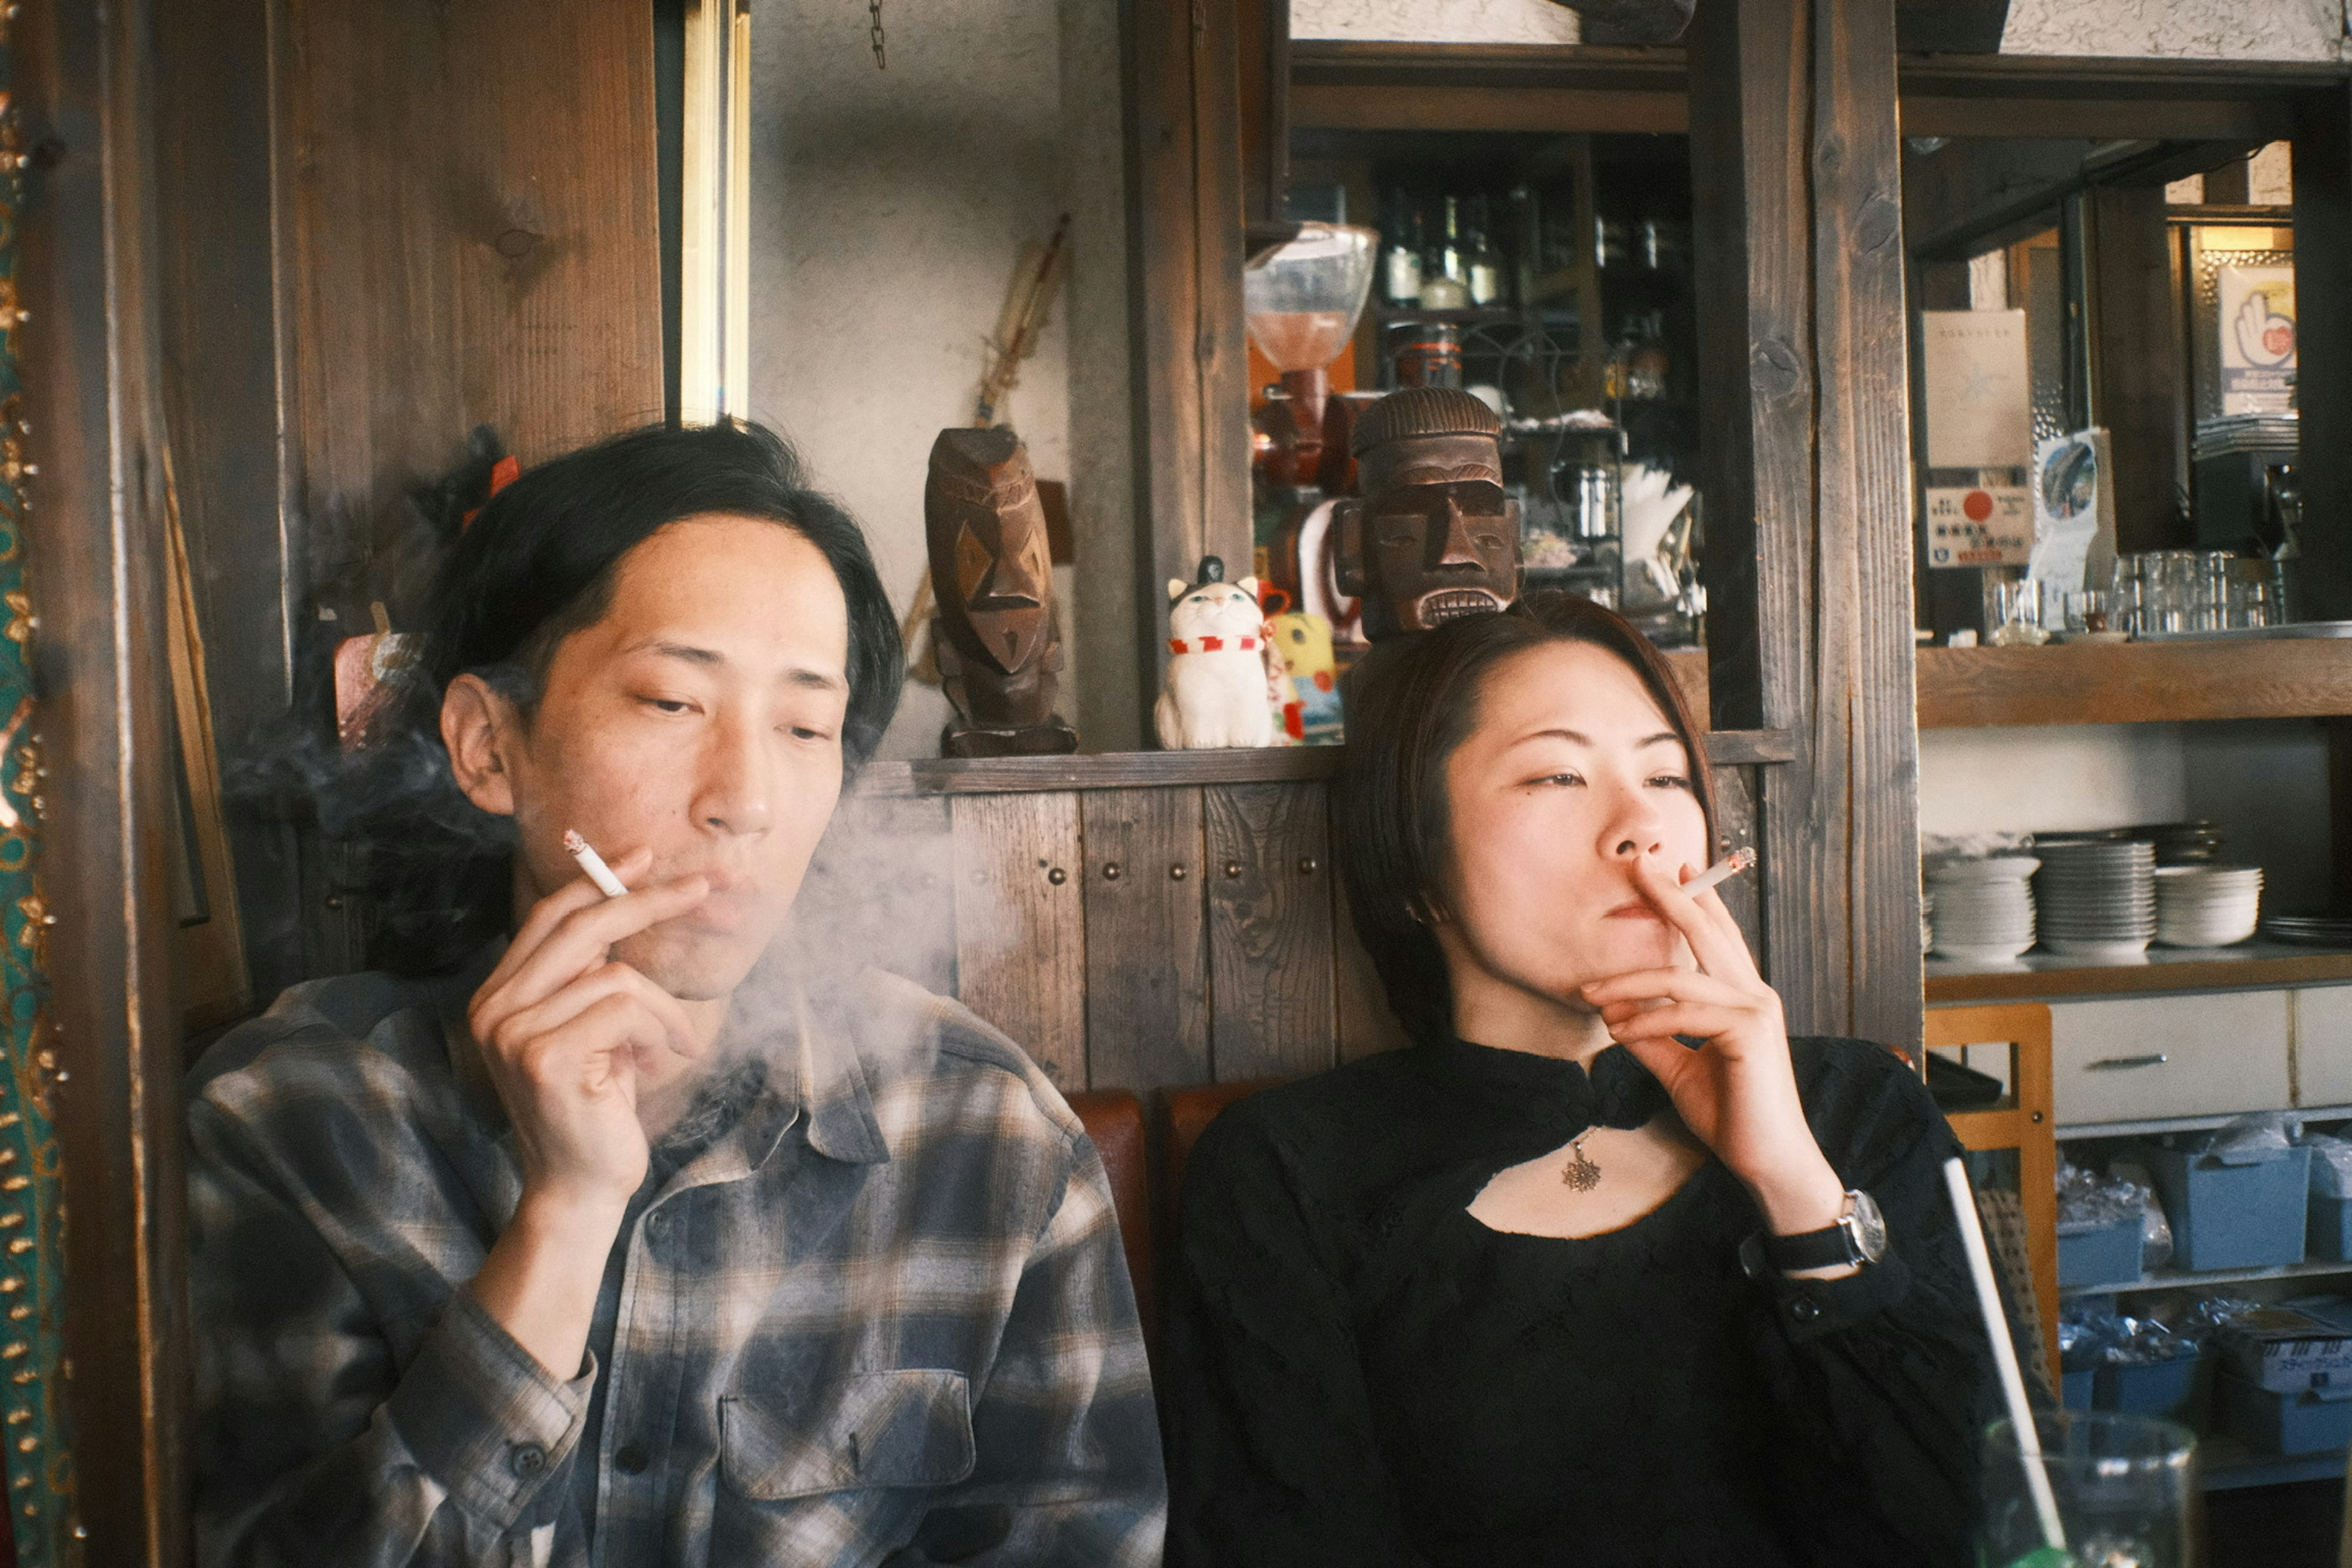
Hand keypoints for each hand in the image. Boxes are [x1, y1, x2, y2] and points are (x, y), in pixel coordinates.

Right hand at [466, 847, 710, 1218]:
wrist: (580, 1188)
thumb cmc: (596, 1110)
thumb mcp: (593, 1033)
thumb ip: (590, 980)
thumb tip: (627, 906)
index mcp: (499, 996)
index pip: (549, 917)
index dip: (597, 880)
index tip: (643, 858)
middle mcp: (494, 1008)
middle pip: (579, 925)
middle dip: (647, 901)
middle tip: (702, 888)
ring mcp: (513, 1032)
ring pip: (616, 975)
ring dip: (662, 1009)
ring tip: (673, 1045)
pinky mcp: (544, 1056)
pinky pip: (625, 1008)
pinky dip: (658, 1030)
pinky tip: (658, 1062)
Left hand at [1578, 851, 1845, 1235]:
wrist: (1766, 1162)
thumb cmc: (1730, 1116)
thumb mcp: (1679, 1068)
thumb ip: (1652, 1037)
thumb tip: (1615, 1016)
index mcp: (1743, 998)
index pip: (1718, 938)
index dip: (1697, 902)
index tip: (1671, 870)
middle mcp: (1755, 994)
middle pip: (1708, 933)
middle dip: (1672, 897)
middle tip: (1638, 867)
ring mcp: (1756, 1010)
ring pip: (1681, 977)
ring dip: (1628, 982)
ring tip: (1590, 994)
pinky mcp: (1750, 1032)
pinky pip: (1684, 1013)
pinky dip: (1644, 1019)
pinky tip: (1618, 1030)